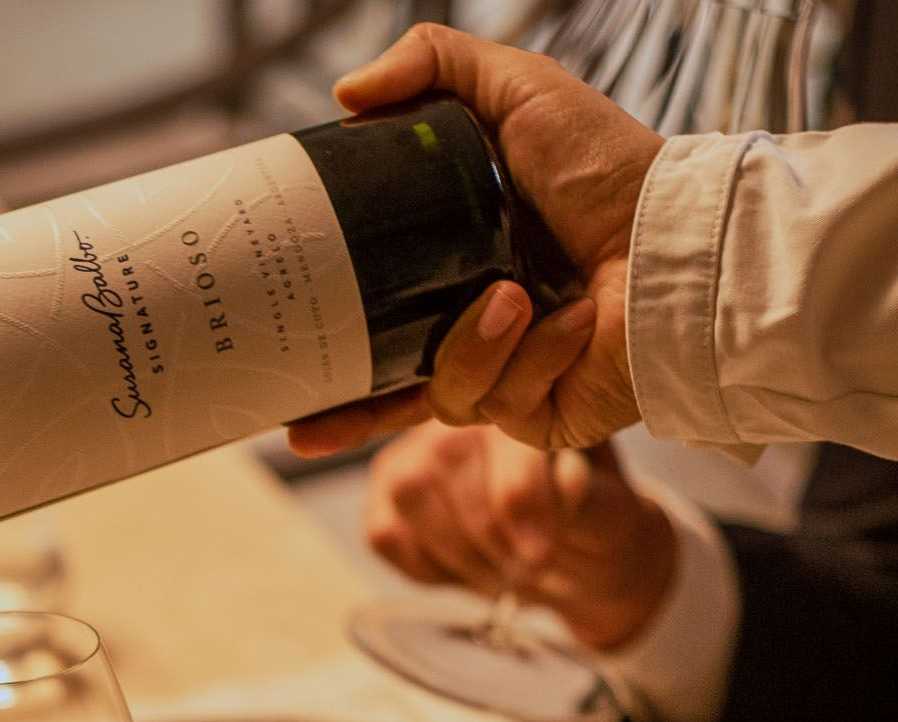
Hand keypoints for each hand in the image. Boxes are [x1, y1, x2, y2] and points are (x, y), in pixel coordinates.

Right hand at [287, 25, 663, 458]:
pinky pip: (502, 406)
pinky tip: (572, 322)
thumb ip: (435, 66)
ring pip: (444, 395)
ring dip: (475, 348)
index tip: (280, 361)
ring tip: (515, 300)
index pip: (376, 320)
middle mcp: (478, 334)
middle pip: (387, 390)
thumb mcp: (518, 92)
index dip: (326, 347)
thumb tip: (346, 91)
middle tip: (302, 414)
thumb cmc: (609, 169)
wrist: (678, 238)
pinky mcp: (543, 418)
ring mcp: (509, 383)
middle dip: (346, 412)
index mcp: (458, 273)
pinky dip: (535, 358)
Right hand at [364, 420, 675, 649]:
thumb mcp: (610, 514)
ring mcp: (411, 453)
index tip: (540, 551)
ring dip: (459, 553)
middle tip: (524, 569)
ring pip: (410, 497)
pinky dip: (428, 566)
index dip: (518, 500)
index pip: (500, 440)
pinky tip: (466, 569)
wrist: (567, 553)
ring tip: (501, 570)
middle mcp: (457, 412)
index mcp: (523, 397)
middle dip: (487, 538)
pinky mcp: (384, 499)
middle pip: (446, 468)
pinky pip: (387, 534)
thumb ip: (593, 500)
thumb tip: (568, 481)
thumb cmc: (589, 522)